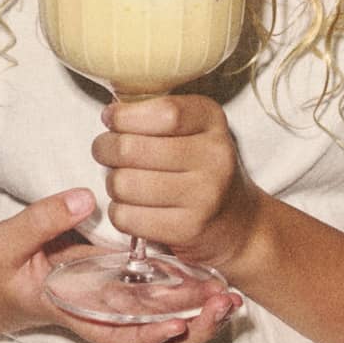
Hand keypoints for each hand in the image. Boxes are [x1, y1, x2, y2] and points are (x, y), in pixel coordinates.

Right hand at [0, 188, 241, 342]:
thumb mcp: (6, 241)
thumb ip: (43, 219)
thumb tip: (86, 198)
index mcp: (74, 311)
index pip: (116, 335)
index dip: (148, 335)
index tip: (175, 323)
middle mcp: (101, 315)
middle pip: (153, 335)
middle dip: (191, 326)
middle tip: (223, 302)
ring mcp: (114, 305)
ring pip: (164, 324)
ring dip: (198, 316)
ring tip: (230, 298)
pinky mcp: (120, 290)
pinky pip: (159, 303)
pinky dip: (188, 299)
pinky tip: (214, 285)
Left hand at [93, 93, 261, 273]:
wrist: (238, 223)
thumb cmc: (200, 167)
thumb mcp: (192, 127)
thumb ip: (155, 113)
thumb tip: (110, 115)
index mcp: (211, 120)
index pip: (163, 112)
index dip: (124, 116)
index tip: (111, 119)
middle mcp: (214, 156)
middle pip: (130, 148)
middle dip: (105, 148)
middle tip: (106, 151)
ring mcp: (204, 195)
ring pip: (122, 184)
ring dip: (113, 183)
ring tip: (124, 181)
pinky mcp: (187, 229)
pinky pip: (126, 217)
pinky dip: (120, 212)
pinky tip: (133, 207)